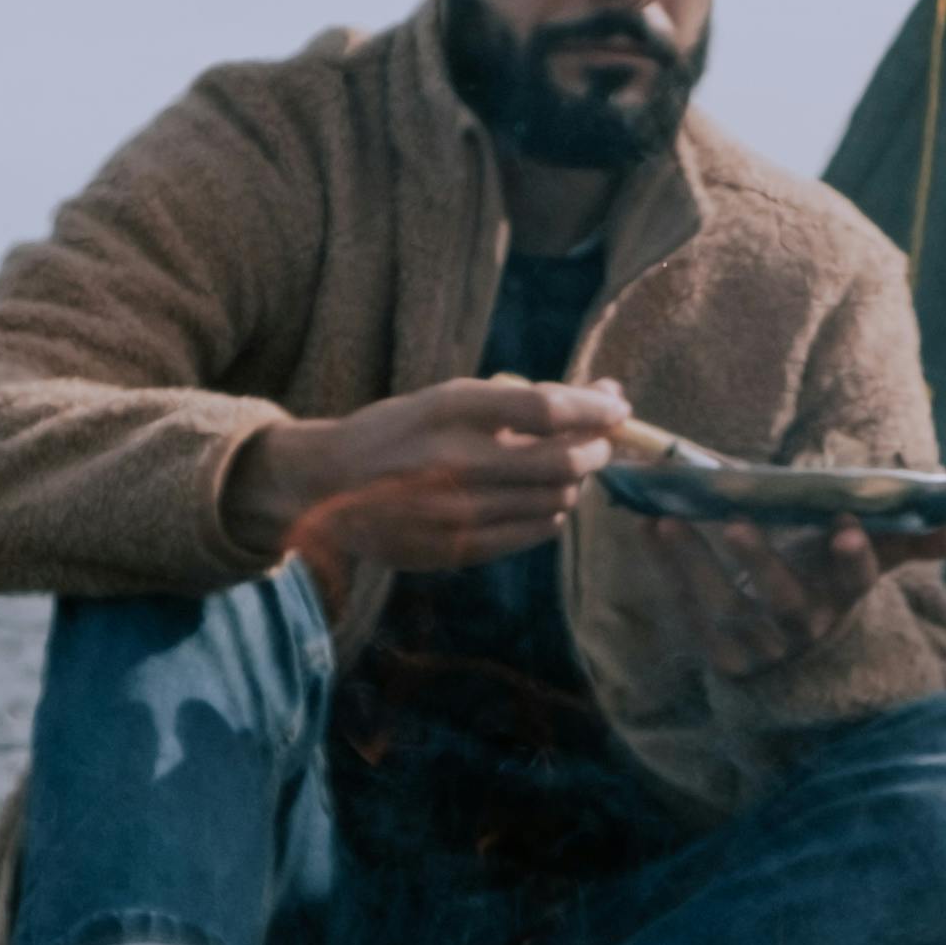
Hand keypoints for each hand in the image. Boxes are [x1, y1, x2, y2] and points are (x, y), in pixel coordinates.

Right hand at [229, 369, 632, 581]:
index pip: (546, 408)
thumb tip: (607, 394)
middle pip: (561, 460)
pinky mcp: (456, 549)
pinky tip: (543, 500)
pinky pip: (533, 533)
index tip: (617, 406)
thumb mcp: (448, 399)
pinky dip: (551, 514)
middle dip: (596, 449)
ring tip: (564, 469)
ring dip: (572, 482)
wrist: (328, 486)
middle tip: (600, 443)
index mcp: (450, 408)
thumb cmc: (400, 432)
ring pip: (554, 498)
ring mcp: (455, 511)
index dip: (594, 408)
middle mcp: (454, 460)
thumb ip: (521, 399)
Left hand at [639, 502, 945, 674]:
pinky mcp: (717, 651)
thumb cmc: (828, 578)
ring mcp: (758, 643)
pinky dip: (666, 569)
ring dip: (694, 562)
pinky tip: (648, 528)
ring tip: (668, 520)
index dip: (854, 556)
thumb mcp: (872, 557)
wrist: (789, 644)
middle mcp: (803, 625)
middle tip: (736, 520)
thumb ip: (917, 538)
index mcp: (843, 596)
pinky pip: (688, 609)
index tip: (845, 526)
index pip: (857, 580)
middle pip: (785, 597)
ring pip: (725, 604)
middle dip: (762, 558)